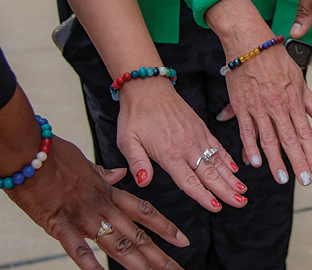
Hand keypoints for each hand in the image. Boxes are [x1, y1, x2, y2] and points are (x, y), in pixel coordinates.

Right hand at [6, 135, 187, 269]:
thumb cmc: (55, 156)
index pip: (144, 211)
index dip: (165, 227)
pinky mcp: (59, 223)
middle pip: (136, 234)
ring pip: (116, 243)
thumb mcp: (87, 163)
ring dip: (136, 262)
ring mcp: (83, 216)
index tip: (182, 240)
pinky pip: (76, 247)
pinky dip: (88, 263)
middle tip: (176, 269)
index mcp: (108, 193)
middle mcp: (102, 206)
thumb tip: (121, 173)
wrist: (31, 152)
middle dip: (158, 254)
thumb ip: (104, 174)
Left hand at [116, 78, 247, 211]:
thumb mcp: (127, 140)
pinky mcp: (201, 128)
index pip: (189, 181)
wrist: (148, 88)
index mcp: (169, 153)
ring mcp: (197, 136)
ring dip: (231, 177)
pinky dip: (227, 158)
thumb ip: (137, 162)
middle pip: (210, 174)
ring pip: (218, 162)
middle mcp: (187, 146)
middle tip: (241, 203)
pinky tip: (235, 169)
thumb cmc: (135, 115)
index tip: (216, 207)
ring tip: (244, 190)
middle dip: (226, 190)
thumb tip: (144, 182)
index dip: (203, 196)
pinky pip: (217, 146)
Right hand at [206, 0, 311, 185]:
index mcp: (294, 99)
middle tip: (305, 181)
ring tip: (282, 178)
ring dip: (276, 160)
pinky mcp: (241, 105)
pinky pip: (246, 129)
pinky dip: (249, 146)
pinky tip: (255, 162)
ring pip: (269, 138)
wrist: (249, 42)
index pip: (306, 131)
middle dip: (298, 161)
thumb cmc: (275, 58)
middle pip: (290, 138)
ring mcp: (259, 106)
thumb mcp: (299, 78)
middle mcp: (278, 105)